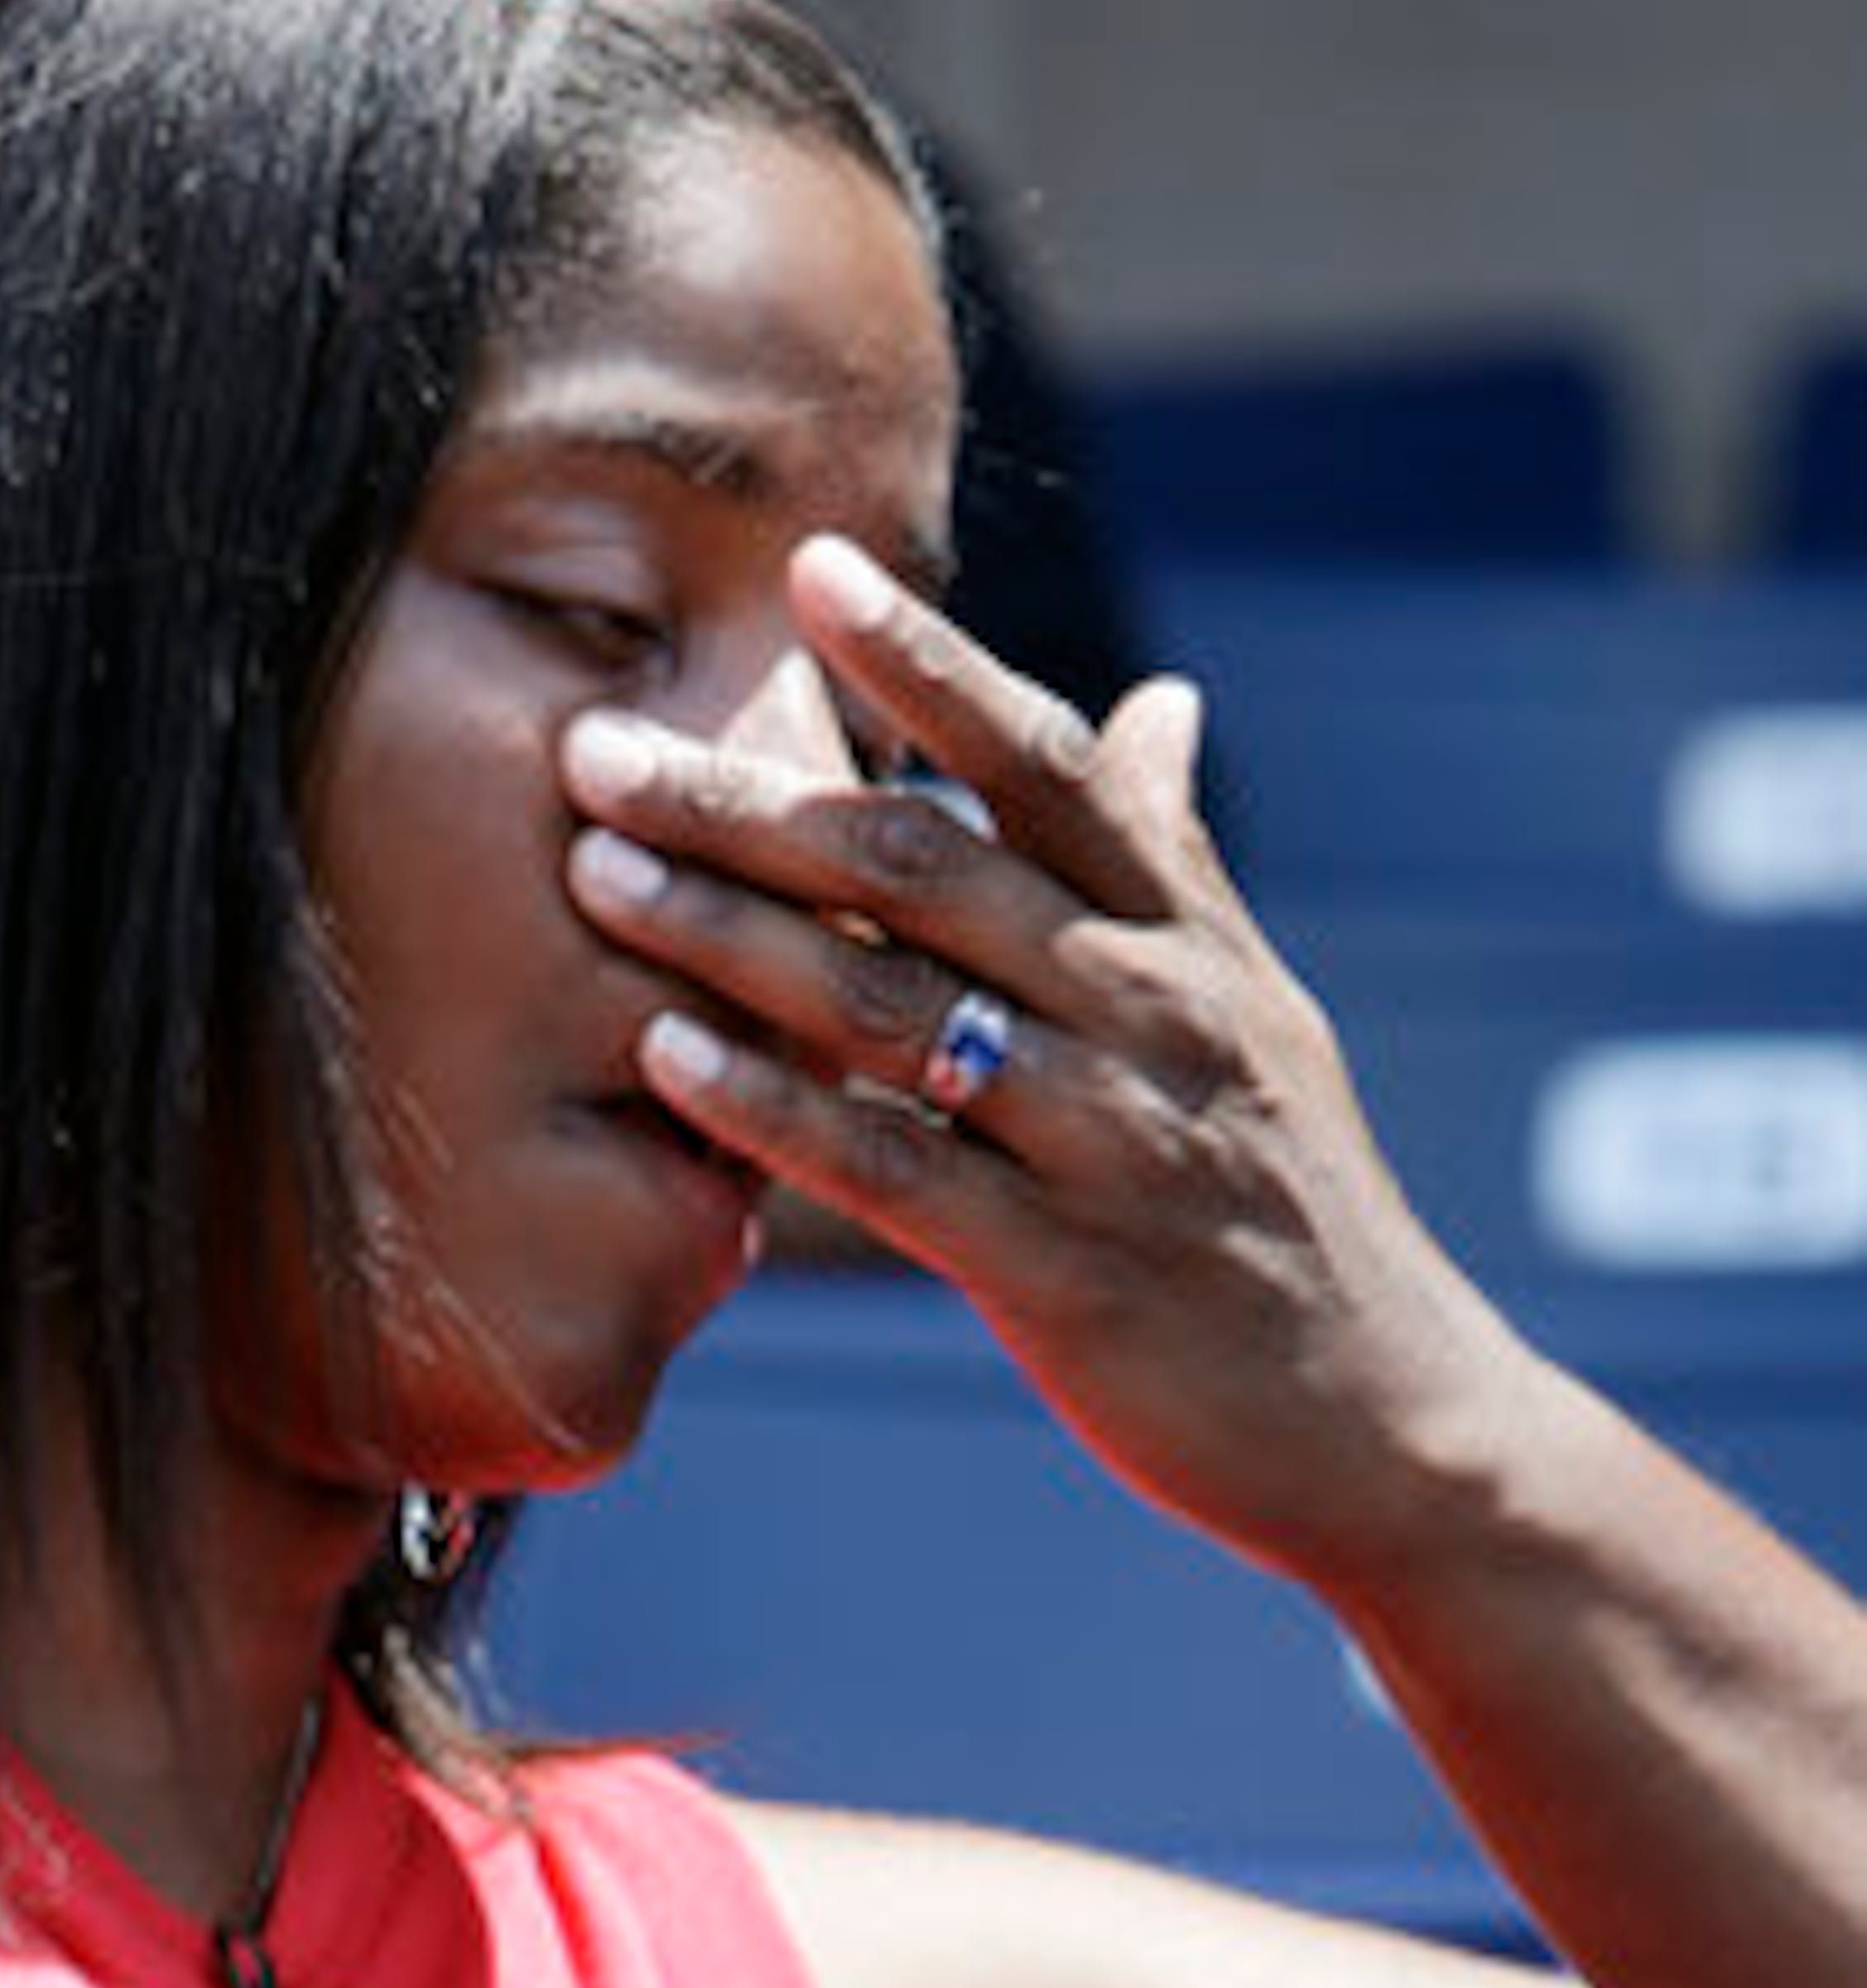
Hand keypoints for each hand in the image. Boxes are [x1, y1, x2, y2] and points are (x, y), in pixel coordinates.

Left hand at [560, 535, 1509, 1590]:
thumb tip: (1158, 698)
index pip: (1046, 761)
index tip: (812, 566)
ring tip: (595, 870)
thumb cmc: (1290, 1209)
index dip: (929, 657)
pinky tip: (662, 1059)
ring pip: (893, 1005)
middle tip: (598, 746)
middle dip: (749, 798)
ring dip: (727, 931)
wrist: (1392, 1421)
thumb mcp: (1253, 1013)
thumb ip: (1173, 860)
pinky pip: (892, 1170)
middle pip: (927, 864)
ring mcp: (1111, 1142)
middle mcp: (1155, 1013)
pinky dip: (772, 1109)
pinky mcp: (1066, 1274)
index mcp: (1191, 937)